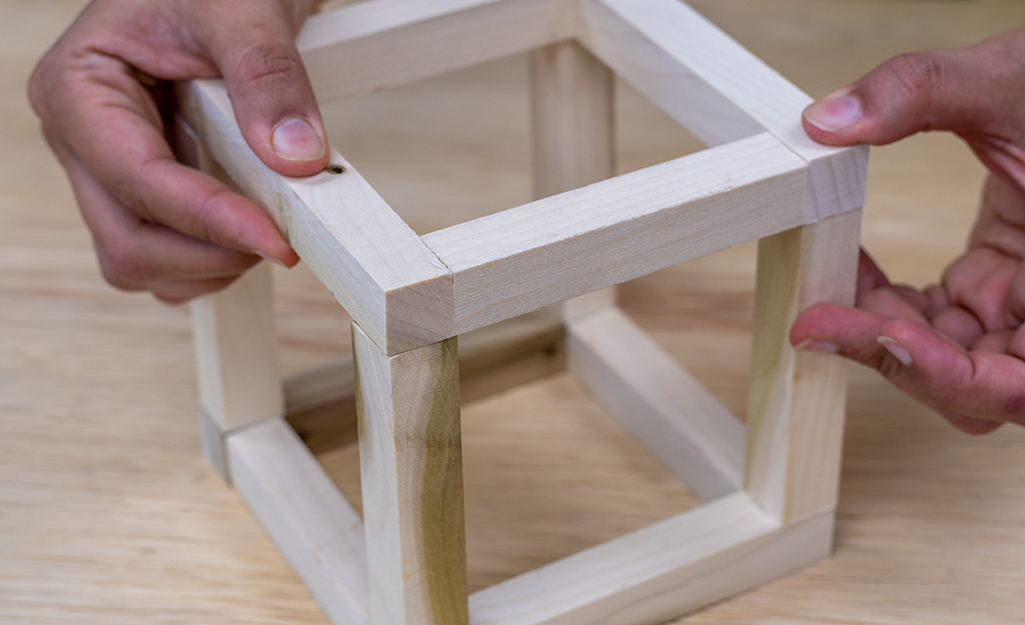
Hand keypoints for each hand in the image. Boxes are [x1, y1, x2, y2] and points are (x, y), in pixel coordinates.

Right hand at [29, 0, 328, 301]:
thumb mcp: (243, 9)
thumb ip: (268, 76)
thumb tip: (297, 158)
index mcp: (78, 89)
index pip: (139, 181)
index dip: (210, 221)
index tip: (277, 242)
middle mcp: (82, 140)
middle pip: (128, 243)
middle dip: (209, 254)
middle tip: (283, 240)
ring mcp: (108, 172)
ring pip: (141, 263)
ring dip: (209, 266)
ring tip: (266, 226)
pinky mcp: (140, 193)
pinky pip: (166, 259)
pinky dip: (212, 261)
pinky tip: (250, 227)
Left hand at [791, 29, 1024, 432]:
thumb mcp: (1011, 85)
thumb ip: (924, 92)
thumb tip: (827, 121)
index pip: (1018, 382)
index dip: (952, 374)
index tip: (888, 335)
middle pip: (973, 382)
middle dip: (892, 355)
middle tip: (816, 320)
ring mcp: (1021, 307)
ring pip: (943, 355)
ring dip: (875, 328)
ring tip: (820, 286)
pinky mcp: (992, 289)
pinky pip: (931, 317)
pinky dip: (881, 301)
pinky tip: (844, 264)